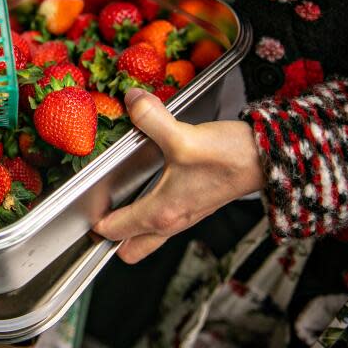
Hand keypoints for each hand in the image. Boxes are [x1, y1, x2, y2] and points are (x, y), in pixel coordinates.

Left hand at [93, 88, 263, 263]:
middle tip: (96, 211)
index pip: (115, 231)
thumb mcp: (183, 136)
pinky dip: (148, 211)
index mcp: (161, 213)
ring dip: (129, 226)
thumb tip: (130, 100)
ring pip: (146, 235)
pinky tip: (147, 182)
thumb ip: (151, 118)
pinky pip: (162, 219)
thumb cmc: (229, 158)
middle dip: (110, 238)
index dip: (93, 222)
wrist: (267, 160)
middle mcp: (170, 221)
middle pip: (130, 247)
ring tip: (114, 198)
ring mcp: (184, 215)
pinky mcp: (194, 204)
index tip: (80, 206)